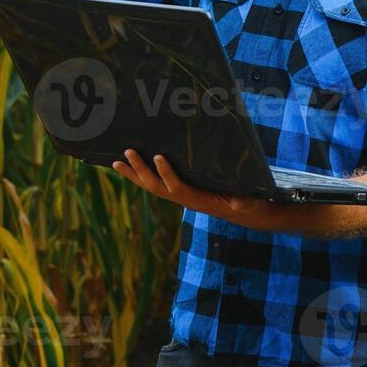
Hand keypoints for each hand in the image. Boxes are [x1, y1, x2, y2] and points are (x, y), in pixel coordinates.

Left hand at [112, 148, 285, 230]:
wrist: (246, 212)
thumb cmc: (248, 204)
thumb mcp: (249, 203)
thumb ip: (243, 203)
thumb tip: (241, 202)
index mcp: (198, 201)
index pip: (178, 188)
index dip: (166, 174)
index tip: (158, 157)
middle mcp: (184, 199)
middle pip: (156, 187)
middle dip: (140, 172)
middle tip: (126, 154)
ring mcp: (180, 195)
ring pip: (152, 186)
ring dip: (134, 174)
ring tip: (117, 161)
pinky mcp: (181, 190)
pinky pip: (158, 183)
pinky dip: (143, 175)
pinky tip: (133, 166)